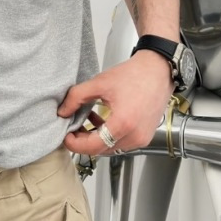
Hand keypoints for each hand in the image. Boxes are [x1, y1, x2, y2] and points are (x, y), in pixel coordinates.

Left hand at [58, 53, 174, 156]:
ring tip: (88, 120)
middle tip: (73, 128)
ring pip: (111, 147)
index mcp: (123, 124)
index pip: (93, 146)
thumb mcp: (100, 83)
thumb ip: (76, 97)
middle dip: (84, 141)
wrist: (157, 71)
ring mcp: (142, 139)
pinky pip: (122, 143)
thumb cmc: (134, 75)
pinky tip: (103, 120)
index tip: (66, 137)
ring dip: (97, 138)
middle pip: (101, 149)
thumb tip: (63, 112)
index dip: (75, 144)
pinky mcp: (145, 137)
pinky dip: (110, 136)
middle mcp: (134, 136)